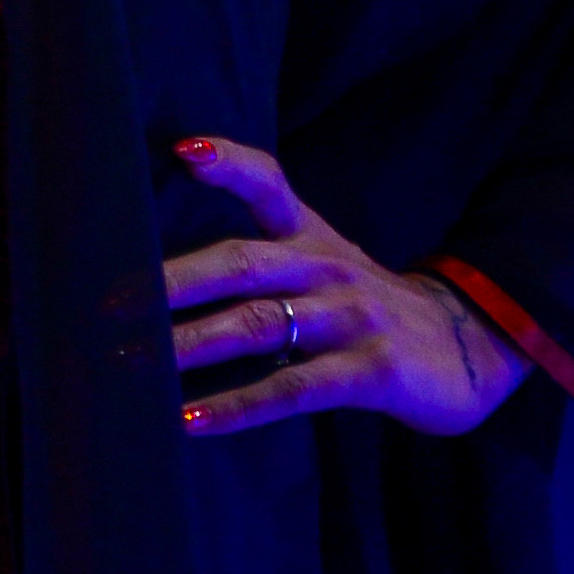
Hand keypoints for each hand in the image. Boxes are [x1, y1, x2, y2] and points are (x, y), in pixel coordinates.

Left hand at [163, 135, 523, 442]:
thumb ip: (258, 256)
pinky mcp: (370, 370)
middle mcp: (325, 267)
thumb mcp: (321, 261)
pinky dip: (236, 407)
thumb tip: (157, 272)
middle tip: (106, 304)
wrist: (467, 346)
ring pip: (256, 324)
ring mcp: (349, 317)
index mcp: (310, 235)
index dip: (229, 162)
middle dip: (168, 282)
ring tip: (132, 364)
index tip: (181, 151)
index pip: (269, 181)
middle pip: (239, 262)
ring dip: (187, 346)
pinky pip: (292, 388)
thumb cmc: (364, 305)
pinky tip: (189, 422)